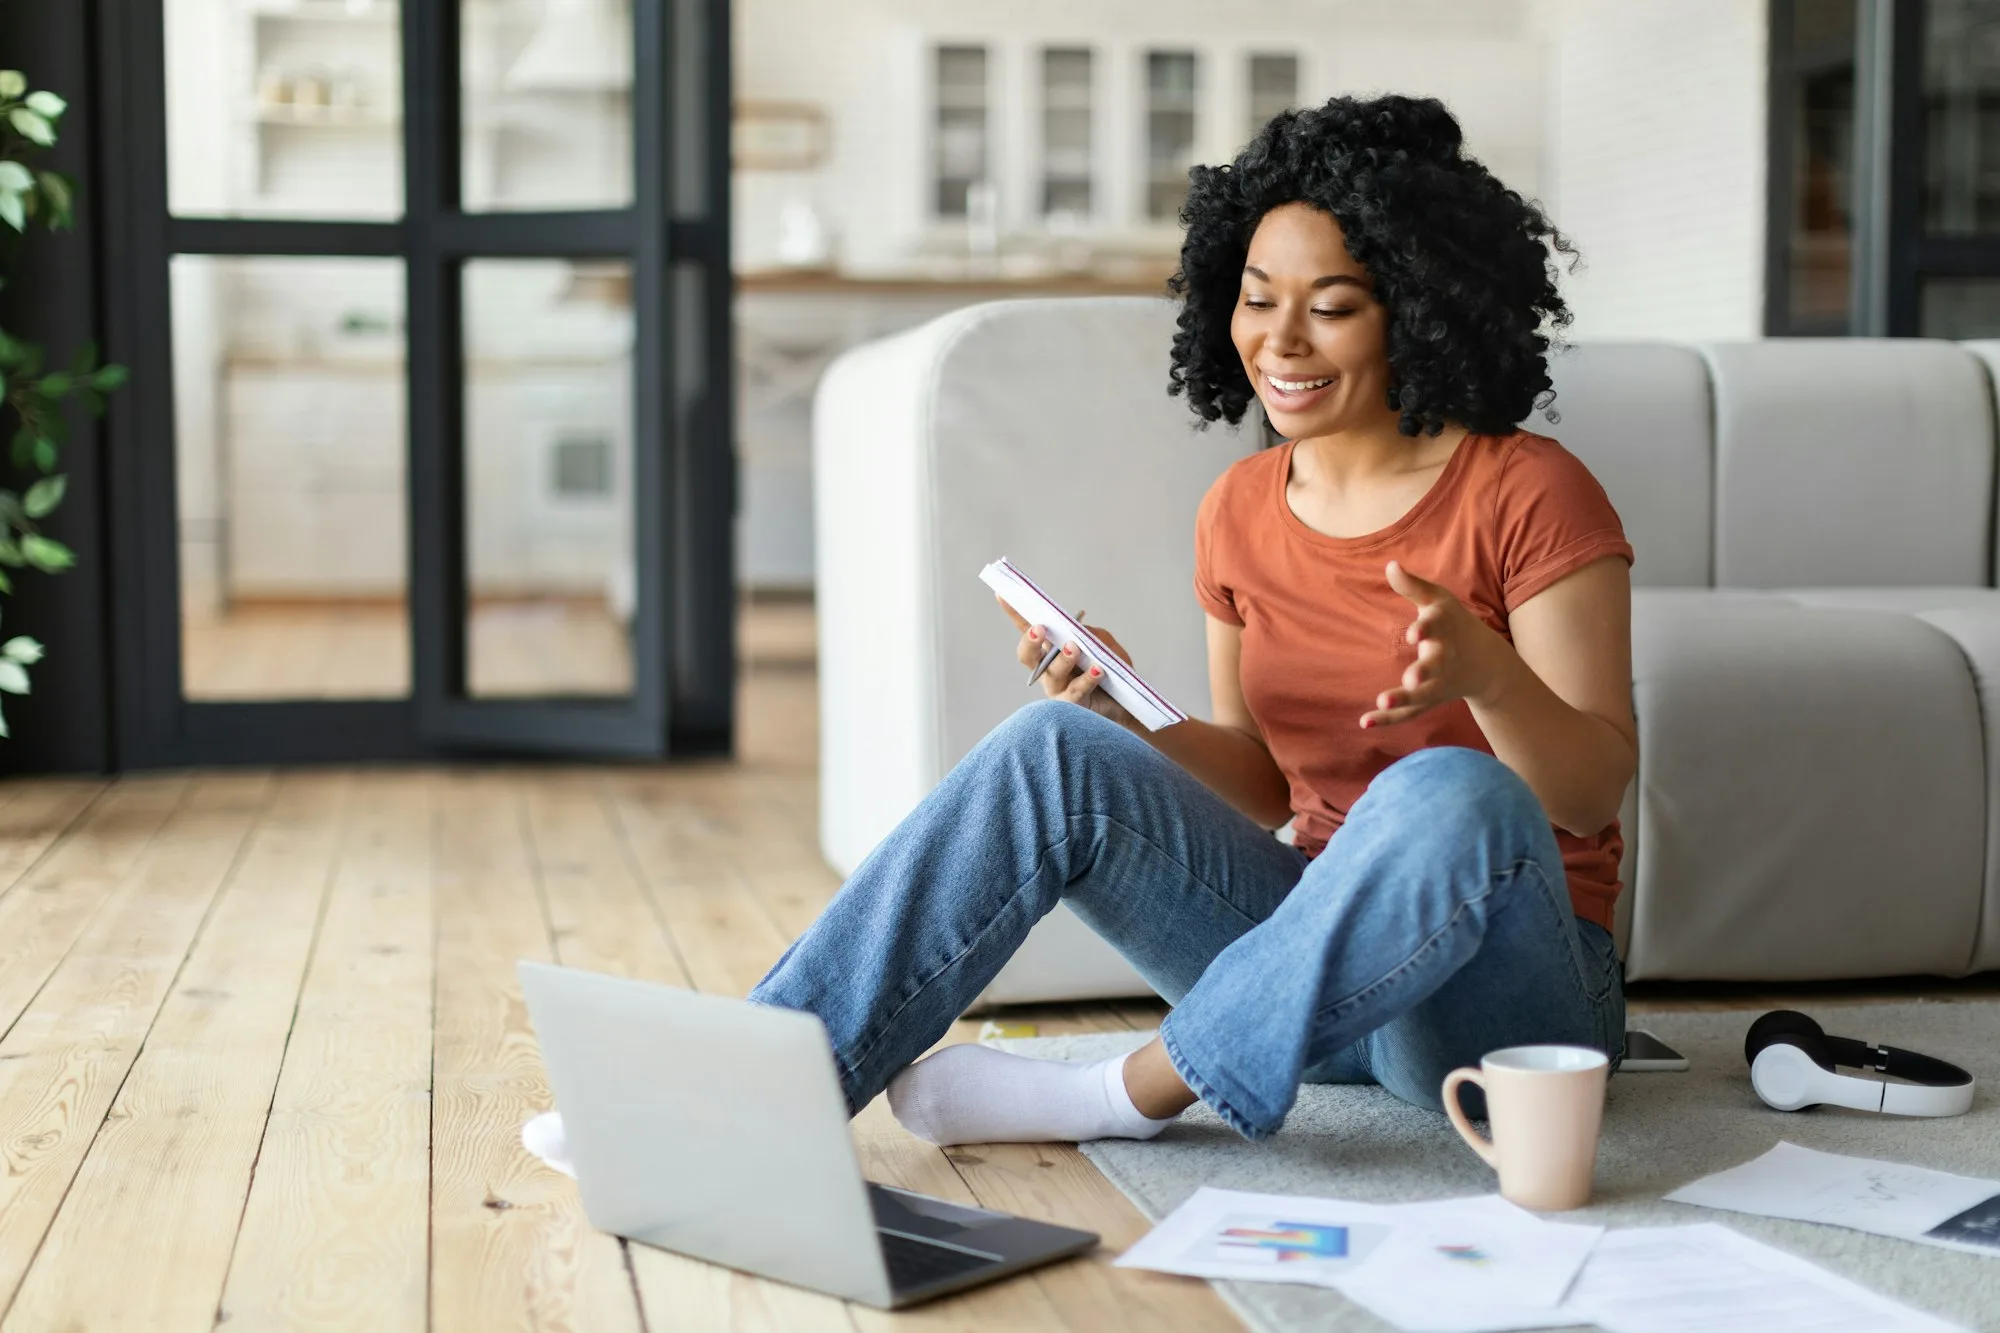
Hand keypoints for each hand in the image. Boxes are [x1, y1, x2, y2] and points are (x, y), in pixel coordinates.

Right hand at [996, 594, 1134, 725]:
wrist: (1126, 706)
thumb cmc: (1112, 675)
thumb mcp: (1106, 647)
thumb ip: (1094, 635)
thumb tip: (1080, 632)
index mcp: (1052, 650)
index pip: (1029, 629)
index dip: (1015, 613)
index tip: (1003, 594)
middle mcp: (1048, 669)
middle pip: (1028, 655)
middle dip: (1031, 641)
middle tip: (1040, 630)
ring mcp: (1057, 689)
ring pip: (1052, 673)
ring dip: (1062, 658)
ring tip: (1074, 648)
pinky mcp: (1071, 706)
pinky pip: (1076, 690)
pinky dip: (1087, 678)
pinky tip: (1097, 670)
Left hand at [1359, 561, 1512, 728]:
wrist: (1485, 662)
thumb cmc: (1453, 623)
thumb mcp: (1438, 600)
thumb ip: (1413, 587)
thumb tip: (1390, 565)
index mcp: (1445, 630)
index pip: (1437, 628)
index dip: (1425, 629)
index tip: (1413, 632)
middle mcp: (1444, 658)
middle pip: (1435, 667)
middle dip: (1423, 672)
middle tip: (1411, 679)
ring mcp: (1438, 683)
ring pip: (1422, 695)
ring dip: (1403, 700)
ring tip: (1381, 703)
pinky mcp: (1430, 699)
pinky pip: (1410, 712)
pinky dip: (1390, 719)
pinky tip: (1364, 722)